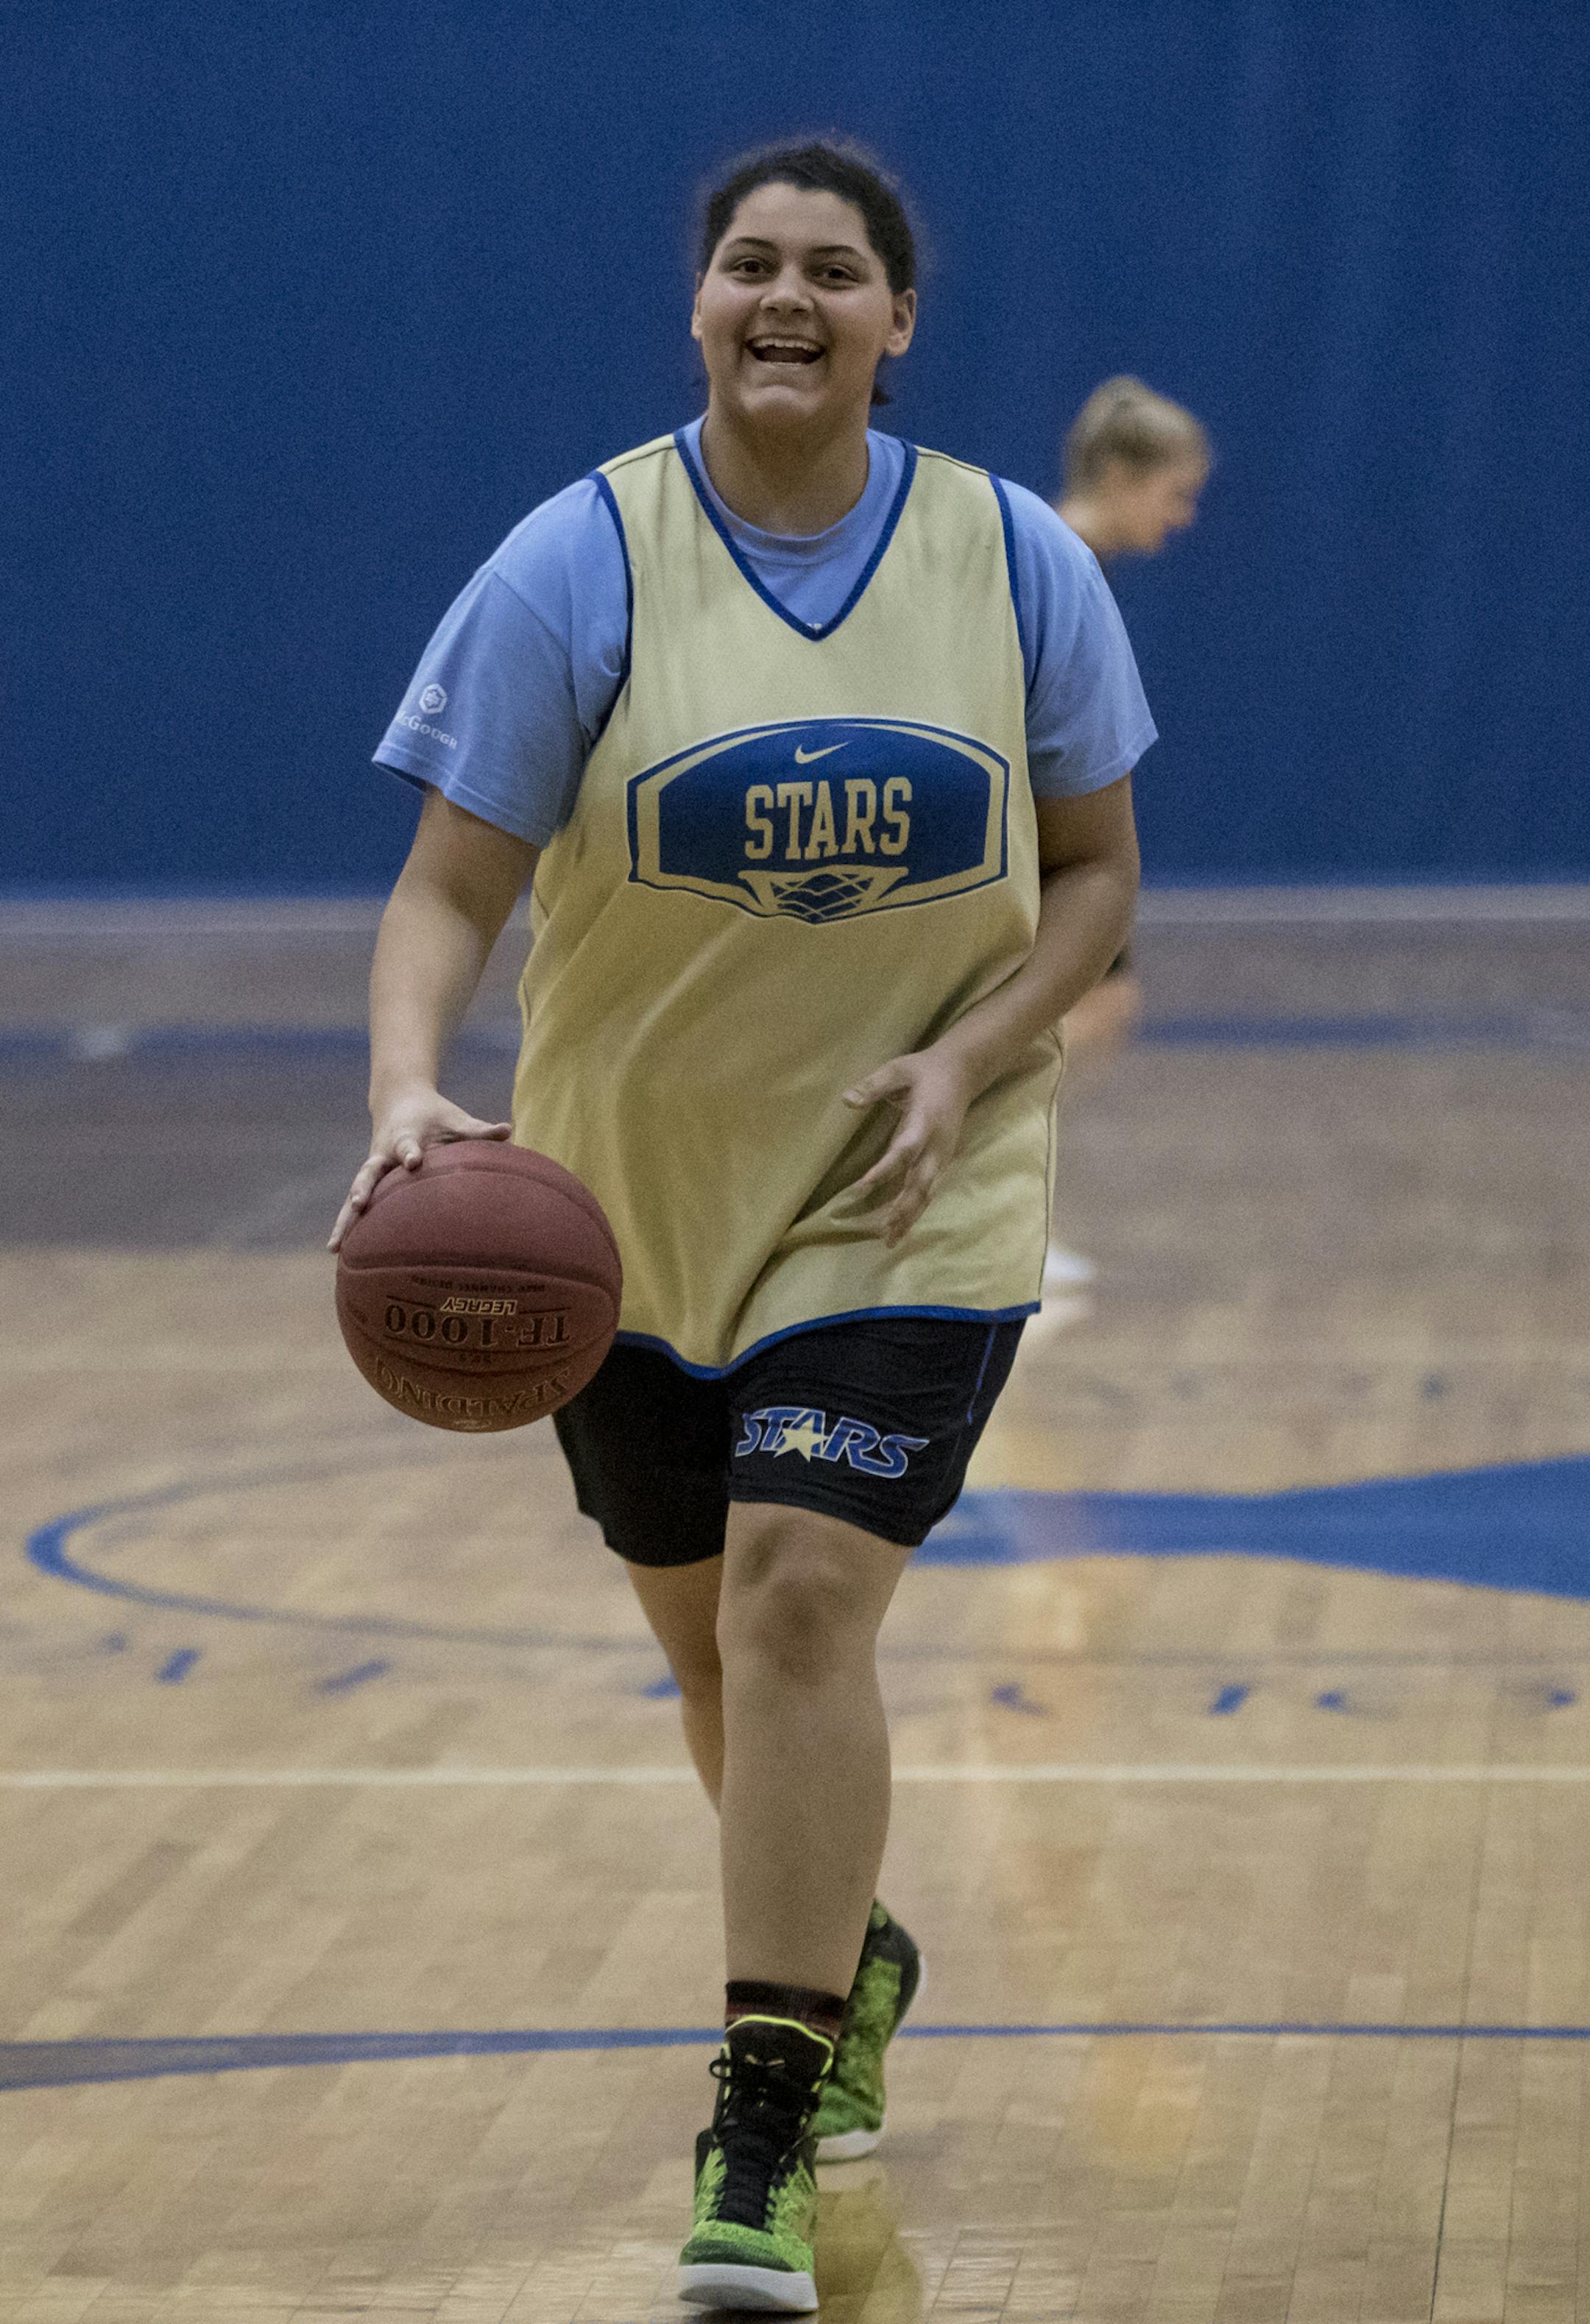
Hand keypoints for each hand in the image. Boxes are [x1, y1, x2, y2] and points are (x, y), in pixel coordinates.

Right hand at [327, 1085, 511, 1250]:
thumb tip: (508, 1131)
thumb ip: (479, 1130)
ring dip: (346, 1219)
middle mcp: (383, 1154)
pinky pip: (356, 1206)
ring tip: (334, 1246)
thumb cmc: (435, 1115)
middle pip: (369, 1173)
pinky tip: (337, 1251)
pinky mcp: (370, 1182)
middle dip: (363, 1188)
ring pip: (355, 1195)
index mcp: (405, 1136)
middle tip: (357, 1205)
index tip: (414, 1161)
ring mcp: (373, 1169)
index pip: (407, 1145)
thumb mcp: (457, 1119)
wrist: (399, 1100)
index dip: (410, 1152)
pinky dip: (347, 1225)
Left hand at [842, 1046, 974, 1247]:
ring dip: (909, 1217)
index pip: (905, 1150)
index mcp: (925, 1121)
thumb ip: (874, 1085)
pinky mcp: (942, 1160)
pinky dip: (915, 1210)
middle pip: (921, 1183)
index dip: (885, 1169)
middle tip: (882, 1233)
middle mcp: (937, 1144)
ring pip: (927, 1192)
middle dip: (902, 1209)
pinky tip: (900, 1226)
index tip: (862, 1186)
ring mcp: (942, 1155)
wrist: (964, 1072)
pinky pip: (929, 1190)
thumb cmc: (925, 1070)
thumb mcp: (898, 1069)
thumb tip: (847, 1100)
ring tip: (889, 1241)